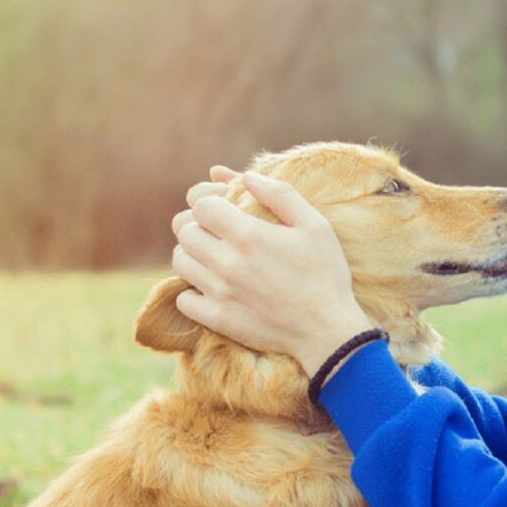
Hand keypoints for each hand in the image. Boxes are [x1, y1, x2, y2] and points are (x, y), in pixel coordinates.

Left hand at [171, 167, 373, 376]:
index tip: (224, 208)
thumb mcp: (315, 225)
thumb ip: (280, 195)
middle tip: (216, 230)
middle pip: (184, 231)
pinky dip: (191, 291)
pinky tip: (212, 287)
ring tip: (213, 256)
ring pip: (179, 261)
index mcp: (249, 235)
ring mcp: (219, 292)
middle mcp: (227, 262)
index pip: (200, 205)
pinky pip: (183, 299)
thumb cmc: (325, 274)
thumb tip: (247, 176)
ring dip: (192, 254)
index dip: (209, 201)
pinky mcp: (217, 318)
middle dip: (197, 224)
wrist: (327, 329)